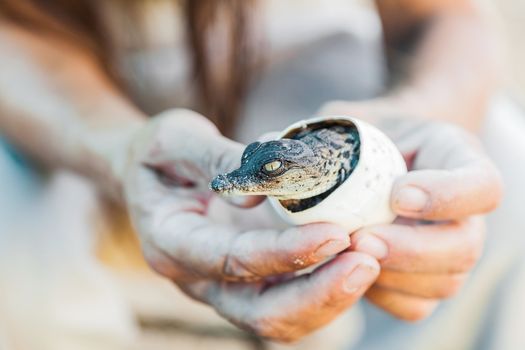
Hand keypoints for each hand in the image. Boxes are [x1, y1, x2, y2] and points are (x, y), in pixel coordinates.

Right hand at [121, 109, 379, 341]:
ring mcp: (226, 285)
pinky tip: (357, 257)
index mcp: (172, 244)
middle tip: (368, 260)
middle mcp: (199, 278)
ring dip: (331, 297)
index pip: (233, 260)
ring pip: (283, 318)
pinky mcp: (250, 280)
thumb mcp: (173, 139)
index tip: (337, 233)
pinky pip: (293, 300)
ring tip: (372, 259)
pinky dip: (327, 287)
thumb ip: (214, 158)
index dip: (286, 253)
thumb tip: (260, 190)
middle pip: (262, 312)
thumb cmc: (160, 155)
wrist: (150, 177)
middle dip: (319, 293)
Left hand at [320, 101, 502, 320]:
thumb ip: (309, 137)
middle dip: (412, 249)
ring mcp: (448, 252)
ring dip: (393, 276)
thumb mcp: (340, 123)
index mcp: (456, 161)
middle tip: (360, 239)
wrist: (373, 161)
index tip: (397, 193)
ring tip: (346, 254)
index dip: (448, 195)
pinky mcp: (424, 281)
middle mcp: (462, 213)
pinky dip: (382, 295)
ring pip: (442, 282)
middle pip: (464, 245)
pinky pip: (414, 305)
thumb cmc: (359, 138)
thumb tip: (260, 164)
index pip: (482, 185)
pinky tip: (349, 271)